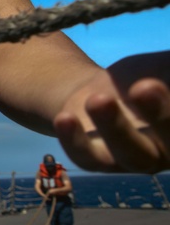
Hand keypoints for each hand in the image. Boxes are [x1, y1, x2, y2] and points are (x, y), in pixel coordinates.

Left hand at [55, 52, 168, 172]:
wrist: (107, 89)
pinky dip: (76, 142)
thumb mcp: (167, 66)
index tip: (156, 81)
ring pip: (131, 155)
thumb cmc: (152, 76)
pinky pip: (89, 158)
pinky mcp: (98, 159)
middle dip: (162, 116)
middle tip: (144, 86)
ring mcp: (135, 159)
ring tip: (98, 98)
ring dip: (116, 129)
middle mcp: (169, 151)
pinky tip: (65, 118)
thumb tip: (168, 67)